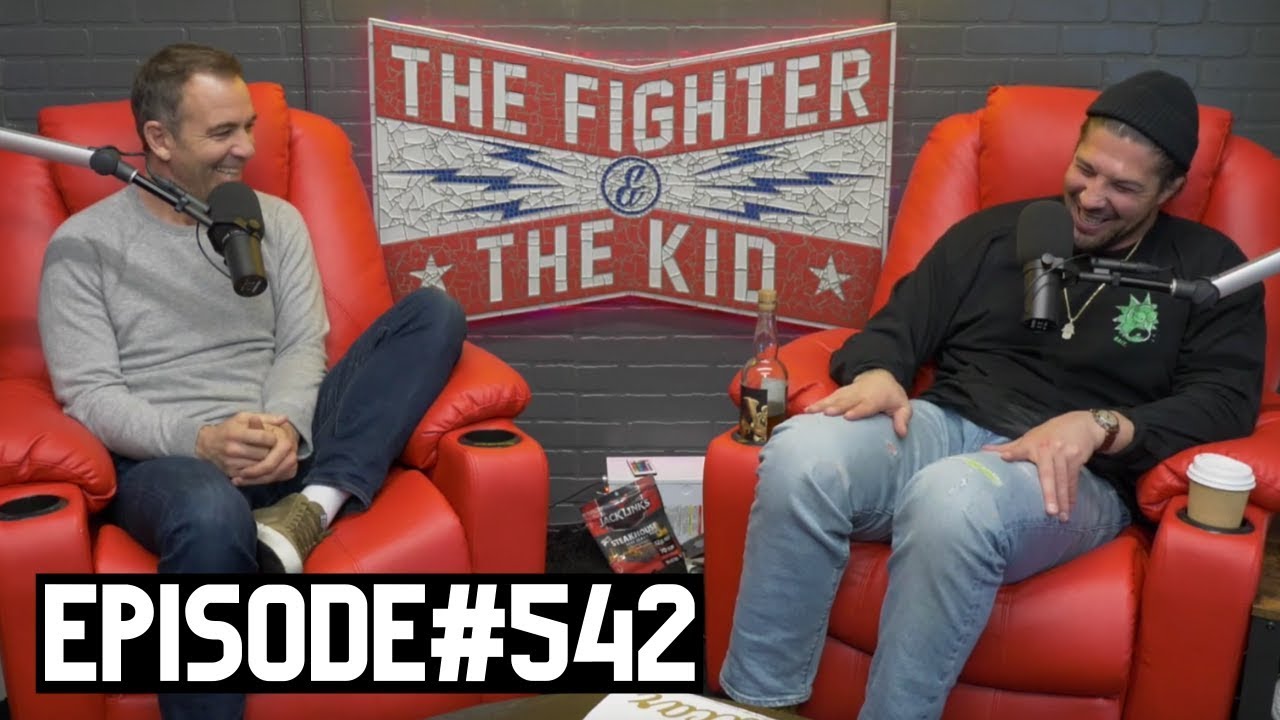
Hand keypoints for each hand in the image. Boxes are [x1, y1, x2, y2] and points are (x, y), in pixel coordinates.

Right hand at [230, 414, 299, 486]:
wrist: (207, 444)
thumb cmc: (229, 428)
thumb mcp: (243, 418)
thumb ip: (265, 418)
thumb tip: (285, 418)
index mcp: (236, 433)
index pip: (264, 438)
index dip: (273, 438)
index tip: (273, 437)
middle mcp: (232, 449)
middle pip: (264, 453)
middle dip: (272, 450)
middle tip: (273, 447)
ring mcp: (231, 462)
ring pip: (261, 465)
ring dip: (268, 461)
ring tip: (268, 454)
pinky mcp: (232, 473)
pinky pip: (254, 474)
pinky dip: (260, 470)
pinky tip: (261, 463)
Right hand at [803, 368, 911, 436]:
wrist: (879, 376)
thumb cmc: (890, 395)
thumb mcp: (902, 405)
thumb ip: (903, 418)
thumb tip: (902, 433)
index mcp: (876, 398)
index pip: (866, 404)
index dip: (857, 410)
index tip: (848, 416)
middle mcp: (860, 394)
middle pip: (847, 400)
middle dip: (836, 406)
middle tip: (826, 414)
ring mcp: (848, 392)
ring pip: (834, 398)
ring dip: (822, 404)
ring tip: (810, 412)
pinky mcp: (840, 393)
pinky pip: (828, 397)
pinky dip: (817, 403)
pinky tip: (807, 410)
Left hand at [983, 410, 1104, 521]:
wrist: (1081, 424)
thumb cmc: (1050, 433)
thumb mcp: (1029, 437)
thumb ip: (1009, 447)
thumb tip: (983, 451)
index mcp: (1032, 443)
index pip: (1019, 449)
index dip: (1012, 453)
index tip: (1004, 458)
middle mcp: (1048, 448)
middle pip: (1048, 474)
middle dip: (1049, 493)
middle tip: (1050, 512)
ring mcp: (1064, 453)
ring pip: (1062, 480)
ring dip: (1063, 500)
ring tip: (1061, 517)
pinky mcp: (1077, 458)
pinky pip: (1073, 480)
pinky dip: (1072, 495)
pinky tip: (1070, 508)